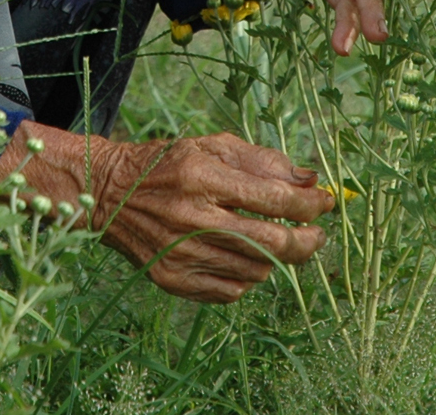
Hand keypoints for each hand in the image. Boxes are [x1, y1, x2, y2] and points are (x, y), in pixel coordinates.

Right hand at [0, 123, 332, 302]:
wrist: (109, 194)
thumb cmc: (166, 163)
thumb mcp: (210, 145)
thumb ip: (261, 160)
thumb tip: (310, 179)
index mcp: (203, 175)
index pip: (275, 198)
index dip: (310, 204)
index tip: (326, 201)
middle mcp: (193, 217)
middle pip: (273, 243)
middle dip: (307, 240)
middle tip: (316, 234)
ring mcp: (182, 253)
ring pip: (257, 270)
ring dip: (276, 257)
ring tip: (272, 240)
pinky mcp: (174, 279)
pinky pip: (231, 290)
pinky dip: (247, 276)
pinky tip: (241, 257)